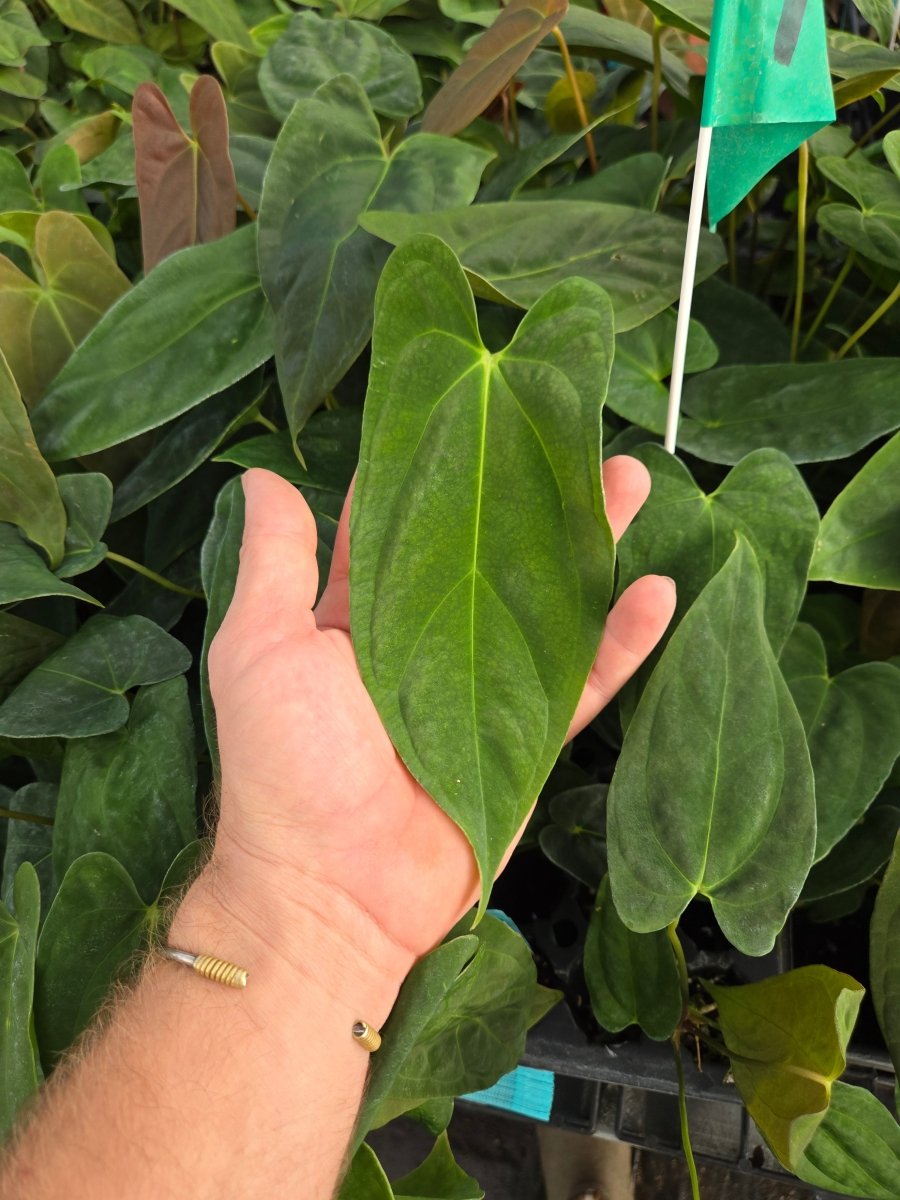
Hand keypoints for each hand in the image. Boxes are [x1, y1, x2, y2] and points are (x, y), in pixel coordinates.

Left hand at [206, 460, 674, 975]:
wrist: (333, 889)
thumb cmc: (284, 765)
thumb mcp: (262, 648)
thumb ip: (276, 563)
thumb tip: (261, 474)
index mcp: (360, 614)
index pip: (400, 522)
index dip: (428, 466)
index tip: (464, 405)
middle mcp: (428, 638)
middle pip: (490, 548)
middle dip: (527, 491)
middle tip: (567, 431)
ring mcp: (486, 684)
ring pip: (548, 602)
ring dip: (590, 545)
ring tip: (631, 482)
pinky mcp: (529, 737)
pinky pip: (583, 683)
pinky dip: (621, 642)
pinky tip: (658, 591)